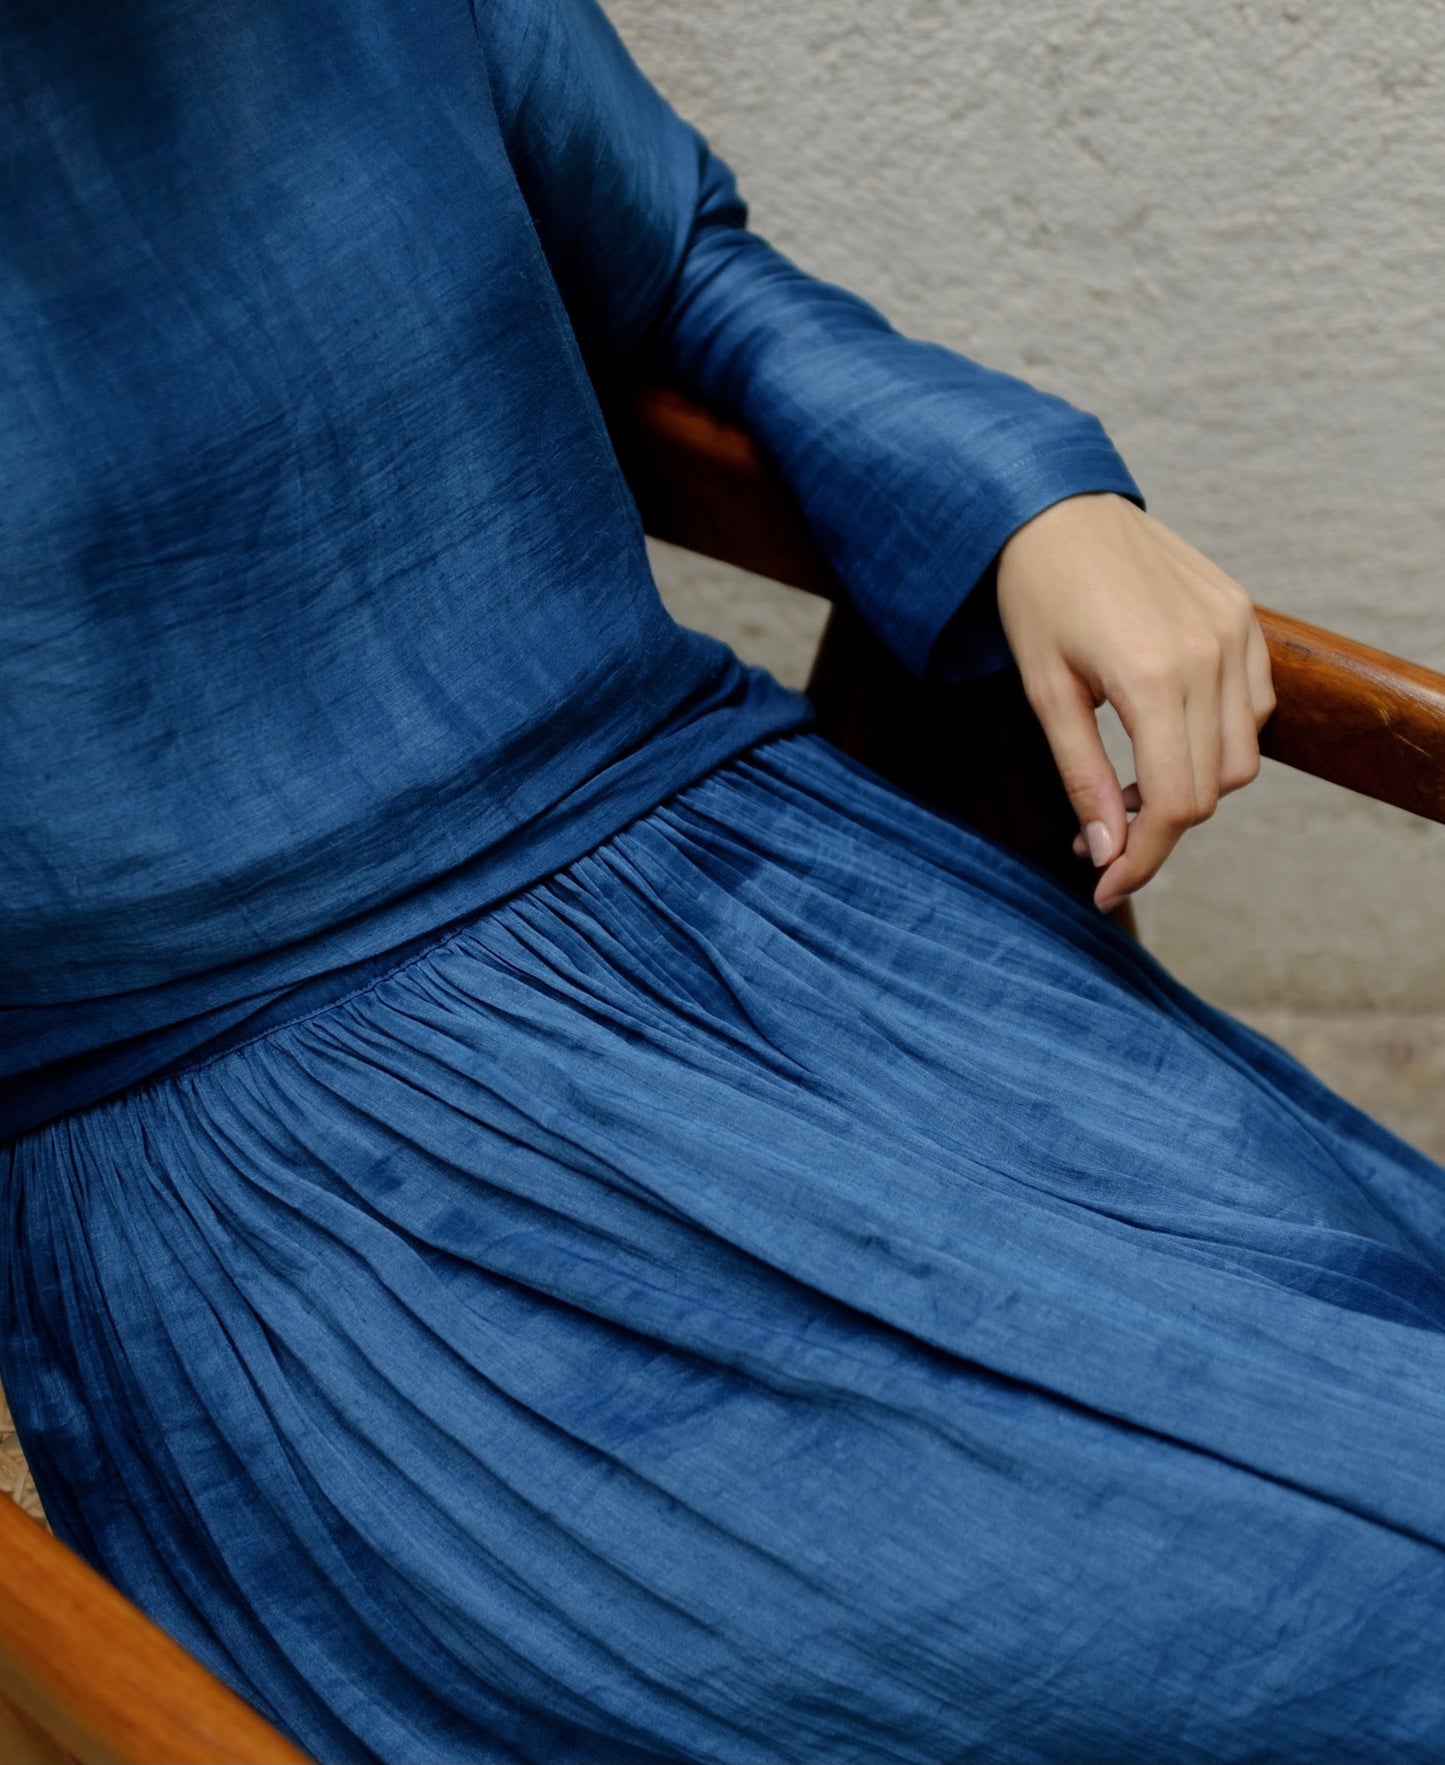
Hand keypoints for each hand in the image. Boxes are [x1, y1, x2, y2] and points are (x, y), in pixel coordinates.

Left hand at [995, 493, 1275, 914]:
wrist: (1057, 508)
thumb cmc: (1036, 597)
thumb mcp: (1045, 693)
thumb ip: (1082, 776)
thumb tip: (1107, 852)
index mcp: (1152, 676)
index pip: (1175, 803)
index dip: (1143, 860)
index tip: (1106, 888)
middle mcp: (1208, 654)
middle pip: (1211, 790)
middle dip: (1158, 829)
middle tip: (1102, 836)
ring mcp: (1235, 632)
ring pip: (1241, 756)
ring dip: (1192, 786)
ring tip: (1129, 781)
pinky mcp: (1244, 616)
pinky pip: (1252, 707)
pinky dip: (1217, 738)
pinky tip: (1164, 732)